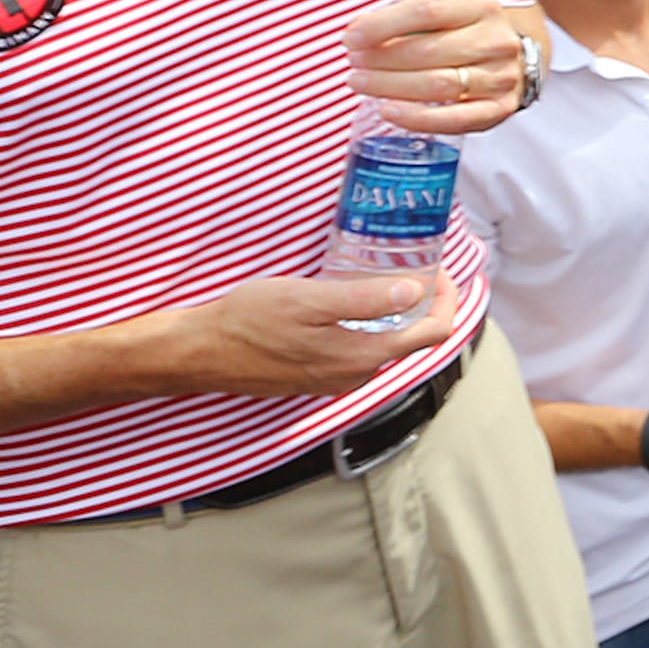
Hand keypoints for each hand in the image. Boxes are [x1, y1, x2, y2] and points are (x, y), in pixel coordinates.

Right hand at [164, 269, 460, 397]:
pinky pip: (358, 351)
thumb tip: (414, 293)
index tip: (439, 271)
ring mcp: (337, 381)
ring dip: (393, 314)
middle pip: (412, 340)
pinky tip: (350, 304)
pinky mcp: (318, 378)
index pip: (432, 334)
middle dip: (422, 304)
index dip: (446, 300)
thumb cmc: (249, 320)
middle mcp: (356, 376)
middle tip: (414, 266)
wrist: (202, 352)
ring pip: (384, 345)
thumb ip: (363, 300)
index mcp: (362, 357)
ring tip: (385, 279)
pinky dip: (367, 326)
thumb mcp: (308, 299)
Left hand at [346, 0, 529, 134]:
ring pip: (438, 85)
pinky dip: (416, 118)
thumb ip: (402, 20)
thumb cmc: (465, 35)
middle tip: (355, 64)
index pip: (428, 11)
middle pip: (429, 50)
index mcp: (481, 7)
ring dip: (390, 86)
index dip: (383, 25)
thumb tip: (356, 34)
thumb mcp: (445, 14)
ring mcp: (500, 78)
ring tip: (361, 83)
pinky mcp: (498, 109)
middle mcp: (496, 41)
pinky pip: (454, 119)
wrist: (513, 60)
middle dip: (381, 59)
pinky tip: (388, 110)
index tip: (351, 39)